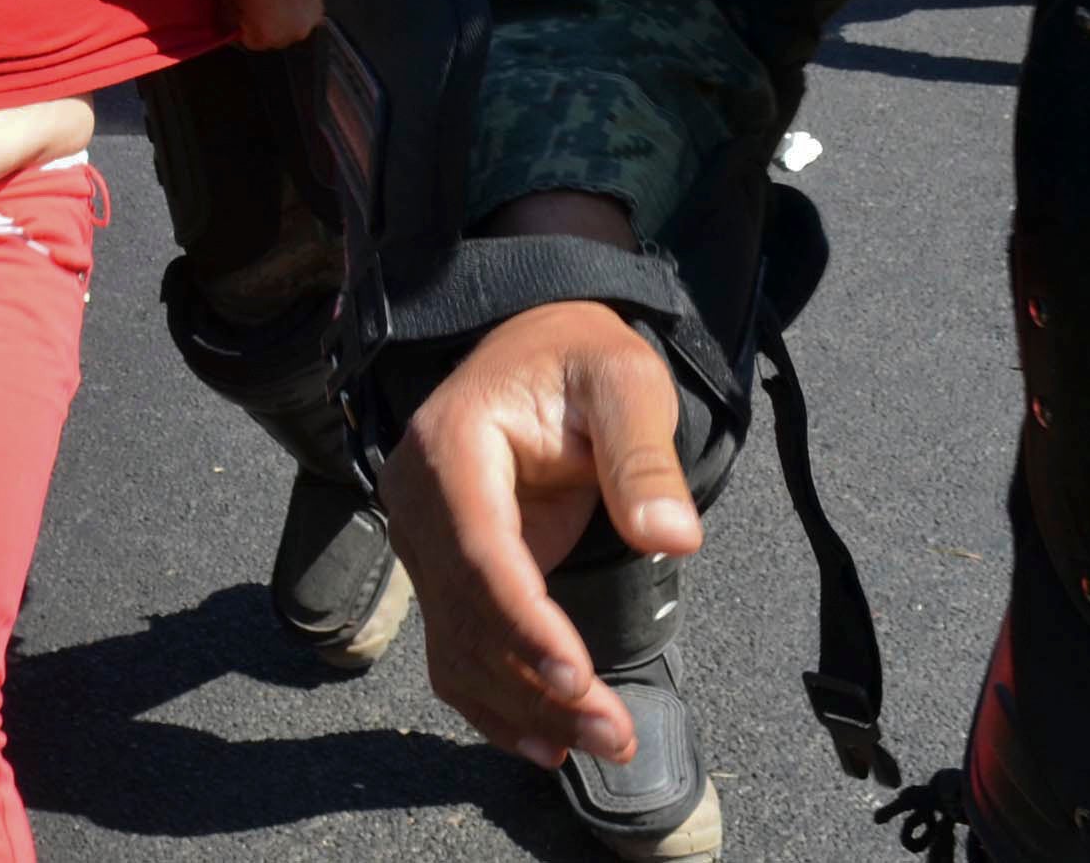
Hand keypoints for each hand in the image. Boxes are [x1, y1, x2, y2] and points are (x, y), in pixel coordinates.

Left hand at [226, 0, 324, 50]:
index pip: (250, 42)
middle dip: (263, 24)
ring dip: (281, 15)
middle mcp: (293, 33)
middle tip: (254, 2)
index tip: (238, 14)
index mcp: (268, 36)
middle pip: (274, 37)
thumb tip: (230, 21)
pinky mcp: (321, 1)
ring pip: (291, 24)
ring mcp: (310, 18)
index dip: (242, 28)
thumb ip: (229, 16)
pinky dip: (295, 3)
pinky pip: (303, 10)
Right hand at [379, 299, 700, 770]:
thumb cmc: (582, 359)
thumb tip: (672, 538)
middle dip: (538, 684)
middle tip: (615, 733)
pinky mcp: (445, 570)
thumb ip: (644, 458)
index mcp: (450, 445)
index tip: (579, 677)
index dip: (522, 622)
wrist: (541, 347)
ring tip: (604, 742)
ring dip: (525, 707)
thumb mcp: (627, 384)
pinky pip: (456, 649)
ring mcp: (423, 538)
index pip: (478, 550)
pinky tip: (545, 743)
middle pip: (465, 614)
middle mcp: (417, 498)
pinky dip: (494, 702)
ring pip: (458, 646)